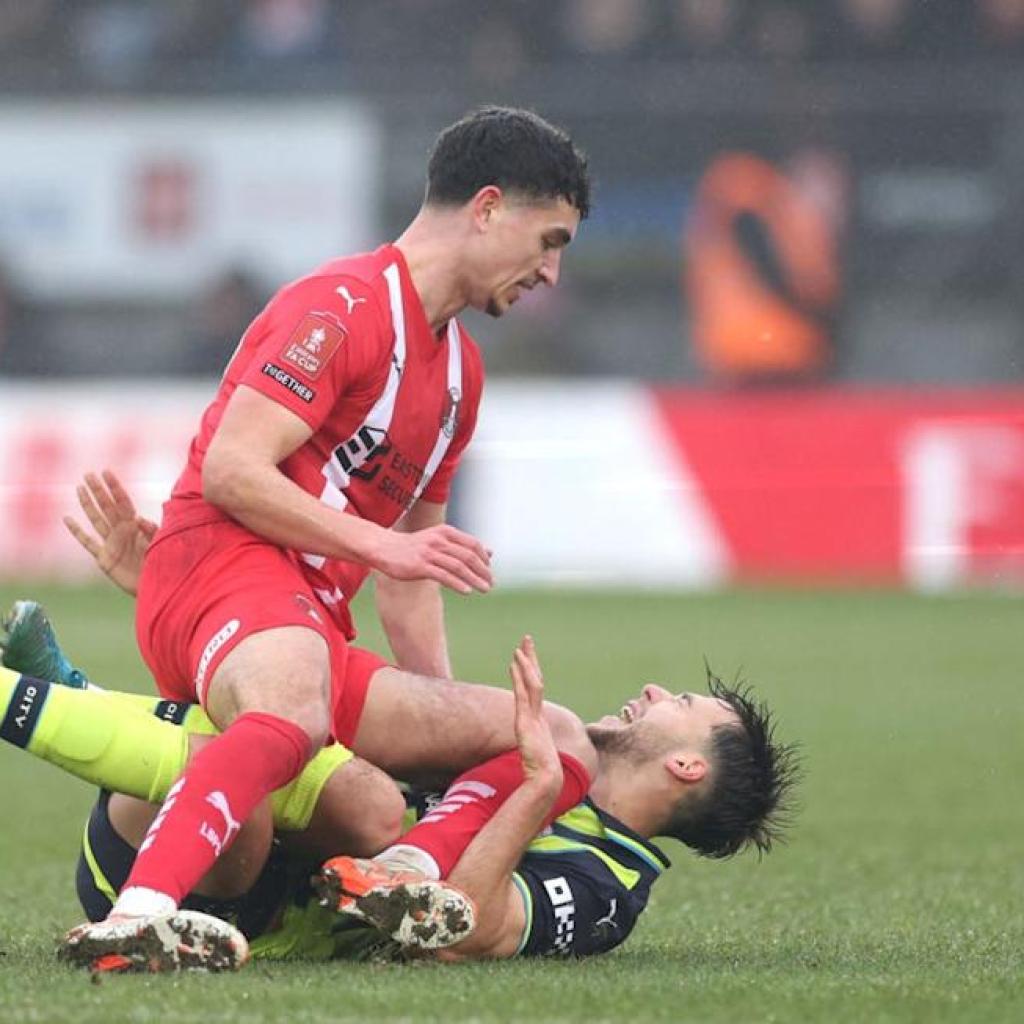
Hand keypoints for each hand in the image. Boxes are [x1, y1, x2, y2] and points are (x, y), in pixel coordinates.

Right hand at [63, 470, 157, 596]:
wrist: (157, 585)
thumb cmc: (162, 562)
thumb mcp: (161, 543)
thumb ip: (151, 530)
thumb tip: (138, 518)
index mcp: (136, 525)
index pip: (123, 502)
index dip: (115, 487)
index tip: (106, 472)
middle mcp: (122, 531)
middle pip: (107, 506)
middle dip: (98, 490)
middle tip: (88, 473)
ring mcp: (111, 544)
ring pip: (96, 519)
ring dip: (87, 504)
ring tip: (79, 488)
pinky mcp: (104, 559)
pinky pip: (88, 542)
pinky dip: (77, 531)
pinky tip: (68, 519)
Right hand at [372, 524, 491, 594]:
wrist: (384, 548)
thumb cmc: (414, 546)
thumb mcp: (440, 540)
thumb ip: (464, 546)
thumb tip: (491, 552)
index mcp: (446, 532)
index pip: (473, 544)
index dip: (484, 558)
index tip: (489, 571)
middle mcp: (439, 540)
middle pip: (468, 556)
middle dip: (483, 571)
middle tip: (491, 583)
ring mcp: (429, 553)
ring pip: (459, 567)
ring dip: (474, 579)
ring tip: (484, 589)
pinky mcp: (420, 566)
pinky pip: (443, 576)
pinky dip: (458, 584)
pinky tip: (467, 591)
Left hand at [509, 636, 561, 787]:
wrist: (547, 780)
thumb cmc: (540, 773)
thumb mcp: (531, 757)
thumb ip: (528, 750)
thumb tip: (523, 752)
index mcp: (539, 720)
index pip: (534, 690)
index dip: (531, 672)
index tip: (525, 657)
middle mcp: (538, 714)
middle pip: (536, 679)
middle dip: (531, 659)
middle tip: (527, 639)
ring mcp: (534, 717)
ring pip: (532, 683)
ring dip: (526, 663)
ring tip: (519, 646)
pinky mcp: (527, 722)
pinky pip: (523, 694)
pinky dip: (519, 677)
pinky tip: (514, 664)